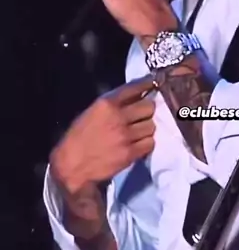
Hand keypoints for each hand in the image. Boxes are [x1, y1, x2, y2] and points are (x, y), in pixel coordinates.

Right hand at [50, 76, 156, 194]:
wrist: (72, 165)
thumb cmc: (79, 138)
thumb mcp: (92, 113)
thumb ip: (113, 104)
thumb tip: (136, 97)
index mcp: (106, 104)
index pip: (134, 88)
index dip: (147, 85)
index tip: (154, 84)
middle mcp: (118, 117)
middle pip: (149, 107)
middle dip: (147, 111)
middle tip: (142, 117)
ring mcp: (125, 136)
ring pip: (152, 126)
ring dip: (147, 129)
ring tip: (139, 133)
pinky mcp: (130, 153)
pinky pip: (150, 143)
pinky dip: (146, 144)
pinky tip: (138, 145)